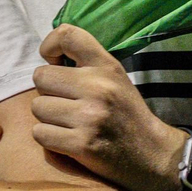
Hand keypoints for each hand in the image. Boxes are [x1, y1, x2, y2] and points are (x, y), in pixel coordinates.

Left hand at [30, 25, 186, 190]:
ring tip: (69, 123)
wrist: (153, 156)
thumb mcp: (114, 79)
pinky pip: (40, 133)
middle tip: (67, 103)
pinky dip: (49, 139)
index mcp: (107, 67)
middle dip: (48, 91)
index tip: (53, 61)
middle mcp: (99, 88)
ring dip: (48, 118)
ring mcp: (90, 116)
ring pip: (37, 107)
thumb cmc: (125, 114)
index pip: (67, 35)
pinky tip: (67, 140)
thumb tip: (46, 54)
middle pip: (40, 77)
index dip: (50, 44)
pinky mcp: (82, 144)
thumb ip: (85, 63)